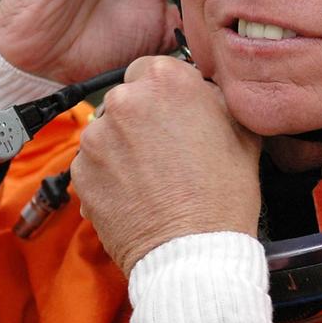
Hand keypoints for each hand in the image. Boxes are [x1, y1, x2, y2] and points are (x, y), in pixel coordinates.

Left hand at [71, 56, 261, 275]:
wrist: (193, 254)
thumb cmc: (223, 198)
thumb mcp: (242, 133)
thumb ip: (217, 100)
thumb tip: (207, 93)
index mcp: (168, 81)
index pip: (154, 68)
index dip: (165, 93)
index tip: (173, 113)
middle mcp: (126, 101)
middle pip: (128, 99)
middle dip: (143, 119)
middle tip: (167, 151)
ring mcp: (98, 137)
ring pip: (109, 131)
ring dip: (125, 147)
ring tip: (153, 179)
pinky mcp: (80, 172)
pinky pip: (94, 163)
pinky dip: (109, 175)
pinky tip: (136, 194)